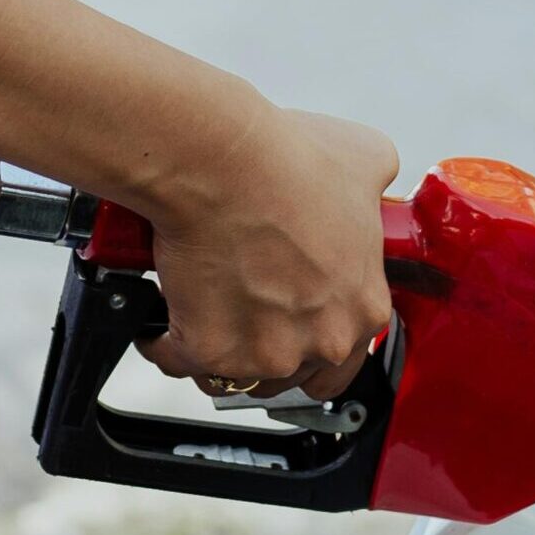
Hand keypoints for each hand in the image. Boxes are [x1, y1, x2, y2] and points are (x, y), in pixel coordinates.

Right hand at [135, 107, 398, 400]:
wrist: (222, 165)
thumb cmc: (285, 162)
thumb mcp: (365, 161)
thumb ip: (372, 192)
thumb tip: (366, 186)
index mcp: (364, 307)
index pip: (346, 358)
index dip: (310, 338)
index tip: (288, 322)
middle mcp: (321, 341)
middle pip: (290, 372)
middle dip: (263, 349)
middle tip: (242, 314)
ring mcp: (266, 354)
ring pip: (234, 374)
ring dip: (217, 352)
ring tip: (200, 312)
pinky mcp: (211, 352)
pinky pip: (178, 360)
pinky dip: (163, 342)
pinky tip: (161, 318)